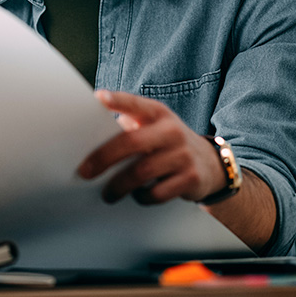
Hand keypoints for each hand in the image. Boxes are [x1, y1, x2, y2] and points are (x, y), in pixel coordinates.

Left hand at [76, 90, 225, 204]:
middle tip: (85, 172)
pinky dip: (142, 198)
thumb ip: (128, 127)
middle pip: (132, 142)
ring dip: (118, 186)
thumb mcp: (153, 127)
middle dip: (103, 158)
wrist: (210, 163)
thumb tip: (89, 141)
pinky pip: (157, 193)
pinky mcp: (190, 178)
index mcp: (158, 113)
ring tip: (108, 194)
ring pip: (141, 173)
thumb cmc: (167, 143)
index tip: (99, 98)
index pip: (135, 103)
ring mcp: (183, 154)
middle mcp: (171, 131)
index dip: (117, 100)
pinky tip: (137, 196)